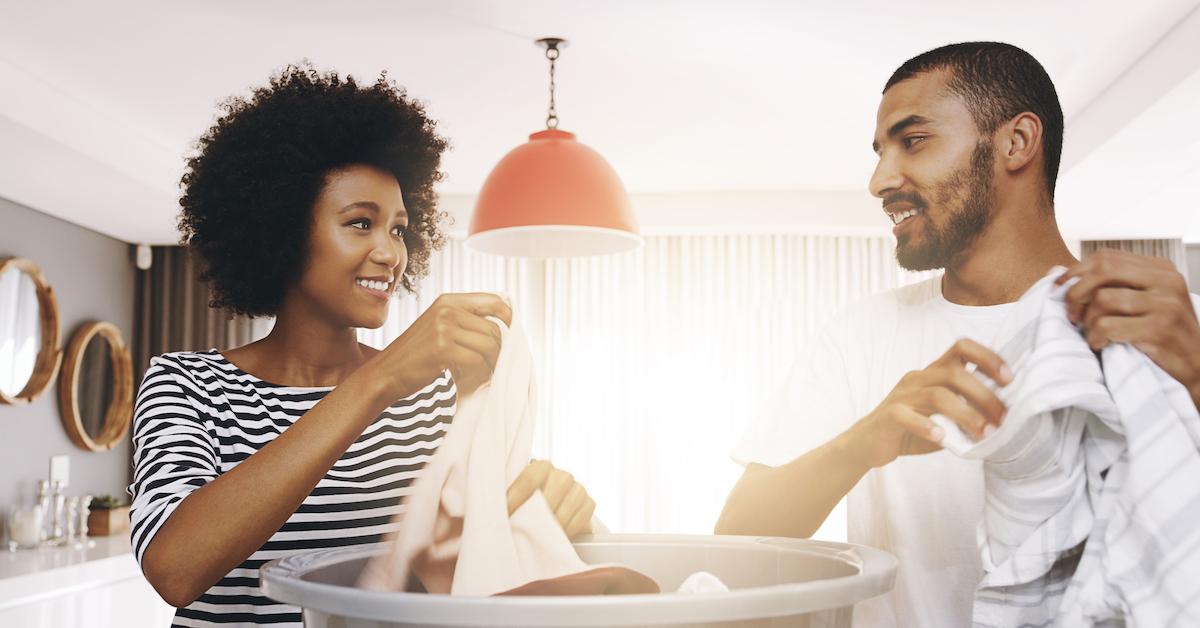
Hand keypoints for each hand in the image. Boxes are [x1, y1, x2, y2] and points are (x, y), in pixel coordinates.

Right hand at [373, 293, 512, 397]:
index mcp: (448, 300)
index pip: (495, 300)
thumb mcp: (439, 325)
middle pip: (495, 328)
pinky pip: (476, 360)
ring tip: (481, 370)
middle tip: (492, 363)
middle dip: (500, 349)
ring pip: (489, 344)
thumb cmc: (417, 353)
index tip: (511, 334)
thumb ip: (465, 320)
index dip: (509, 318)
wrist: (387, 372)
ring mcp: (444, 328)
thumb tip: (506, 324)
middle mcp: (447, 309)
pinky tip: (467, 375)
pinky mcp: (442, 349)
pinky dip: (478, 371)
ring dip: (491, 362)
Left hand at [505, 460, 595, 538]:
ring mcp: (578, 489)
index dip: (516, 499)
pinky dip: (568, 530)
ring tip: (539, 537)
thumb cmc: (528, 500)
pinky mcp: (589, 503)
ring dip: (551, 526)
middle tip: (524, 530)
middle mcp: (563, 475)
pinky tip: (557, 536)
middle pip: (551, 496)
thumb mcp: (516, 493)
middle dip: (535, 516)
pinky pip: (581, 518)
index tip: (506, 516)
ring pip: (566, 509)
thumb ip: (508, 497)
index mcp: (542, 466)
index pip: (530, 479)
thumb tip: (494, 510)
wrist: (551, 504)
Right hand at [844, 339, 1011, 468]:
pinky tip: (942, 438)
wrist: (868, 443)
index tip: (1009, 380)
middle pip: (954, 373)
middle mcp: (919, 378)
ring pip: (937, 395)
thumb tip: (1003, 419)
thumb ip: (966, 412)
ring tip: (983, 433)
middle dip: (984, 395)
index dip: (987, 358)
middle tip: (1002, 419)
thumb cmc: (911, 429)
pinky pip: (907, 415)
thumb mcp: (944, 417)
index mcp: (933, 373)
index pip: (961, 348)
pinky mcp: (889, 415)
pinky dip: (927, 426)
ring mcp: (902, 395)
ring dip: (966, 414)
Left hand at [1057, 249, 1199, 407]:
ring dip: (1088, 321)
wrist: (1197, 367)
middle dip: (1077, 292)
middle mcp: (1166, 280)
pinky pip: (1108, 326)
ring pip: (1103, 299)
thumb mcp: (1144, 301)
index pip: (1106, 257)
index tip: (1058, 288)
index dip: (1075, 271)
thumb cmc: (1162, 335)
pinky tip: (1100, 344)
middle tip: (1072, 315)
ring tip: (1093, 333)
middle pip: (1102, 271)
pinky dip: (1096, 337)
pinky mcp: (1160, 328)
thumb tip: (1060, 274)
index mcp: (1160, 269)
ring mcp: (1165, 303)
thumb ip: (1115, 285)